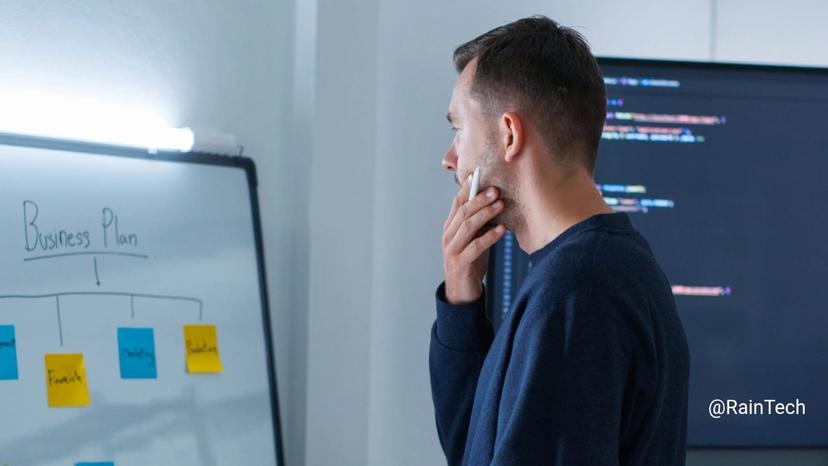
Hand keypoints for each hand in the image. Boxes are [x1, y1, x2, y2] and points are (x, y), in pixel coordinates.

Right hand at [442, 176, 505, 303]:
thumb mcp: (474, 239)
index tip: (478, 176)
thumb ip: (479, 224)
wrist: (461, 293)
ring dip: (485, 214)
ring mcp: (453, 250)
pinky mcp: (461, 263)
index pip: (457, 204)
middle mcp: (449, 236)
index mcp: (450, 228)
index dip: (467, 189)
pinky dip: (489, 237)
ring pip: (467, 227)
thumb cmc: (470, 263)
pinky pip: (476, 247)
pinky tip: (502, 230)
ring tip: (500, 205)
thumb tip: (495, 203)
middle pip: (463, 213)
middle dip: (479, 199)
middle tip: (496, 190)